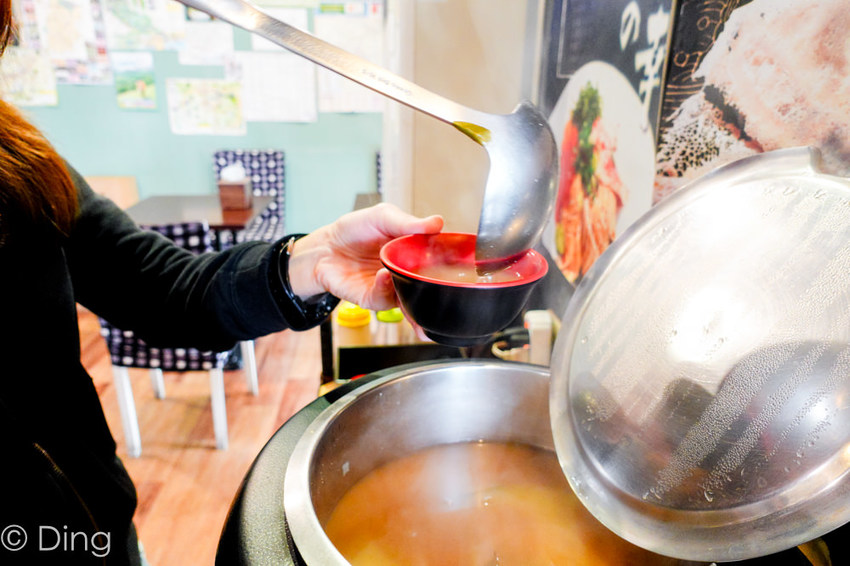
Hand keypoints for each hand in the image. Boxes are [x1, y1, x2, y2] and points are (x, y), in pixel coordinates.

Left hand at [287, 203, 442, 310]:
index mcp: (414, 254)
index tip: (460, 262)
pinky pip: (385, 299)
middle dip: (440, 292)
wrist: (325, 247)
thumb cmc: (354, 230)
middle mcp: (406, 274)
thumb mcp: (383, 216)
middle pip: (430, 288)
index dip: (451, 265)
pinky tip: (384, 275)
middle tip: (446, 284)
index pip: (439, 262)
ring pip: (412, 301)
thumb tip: (438, 223)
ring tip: (411, 278)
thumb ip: (408, 222)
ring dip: (414, 294)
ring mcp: (391, 288)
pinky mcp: (373, 299)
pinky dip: (386, 288)